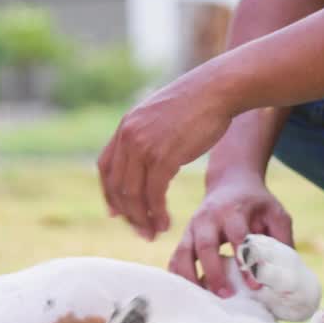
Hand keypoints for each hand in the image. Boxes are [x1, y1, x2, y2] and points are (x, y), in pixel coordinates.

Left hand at [98, 71, 234, 239]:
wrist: (218, 89)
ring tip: (155, 232)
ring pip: (133, 194)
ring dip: (142, 219)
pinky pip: (153, 194)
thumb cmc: (198, 103)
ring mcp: (143, 146)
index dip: (110, 194)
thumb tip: (144, 152)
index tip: (118, 213)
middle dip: (128, 214)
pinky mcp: (163, 156)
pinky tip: (166, 223)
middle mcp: (128, 136)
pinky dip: (157, 213)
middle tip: (141, 231)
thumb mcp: (160, 116)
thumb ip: (147, 134)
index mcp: (126, 126)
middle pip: (117, 186)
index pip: (105, 168)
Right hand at [169, 172, 293, 296]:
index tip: (254, 286)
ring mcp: (193, 226)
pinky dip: (179, 276)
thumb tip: (286, 273)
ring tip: (204, 299)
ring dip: (191, 277)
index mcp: (234, 210)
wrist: (230, 182)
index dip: (245, 262)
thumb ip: (282, 239)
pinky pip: (176, 258)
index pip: (238, 237)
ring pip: (184, 253)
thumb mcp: (275, 213)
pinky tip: (188, 293)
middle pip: (205, 245)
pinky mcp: (185, 236)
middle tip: (226, 295)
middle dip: (214, 272)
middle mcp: (209, 217)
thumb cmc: (256, 204)